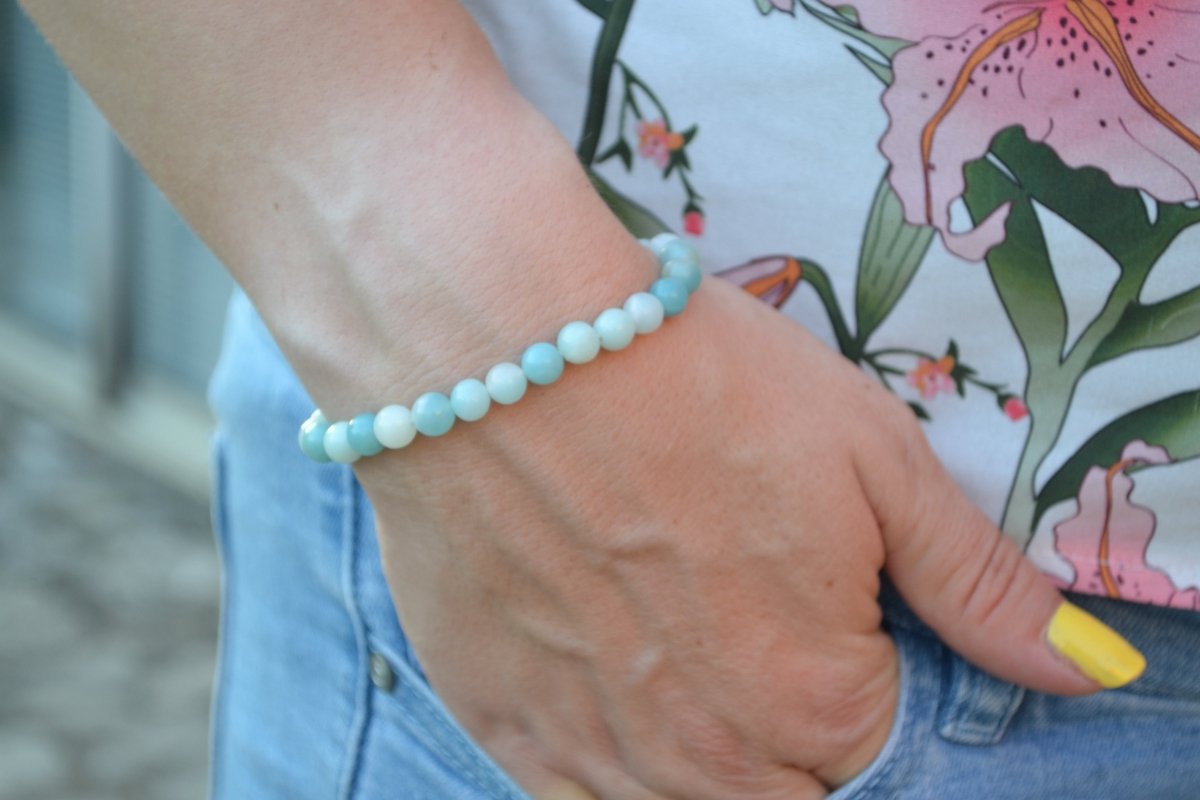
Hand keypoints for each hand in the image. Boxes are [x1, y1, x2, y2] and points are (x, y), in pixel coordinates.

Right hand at [355, 276, 1132, 799]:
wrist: (500, 350)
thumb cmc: (697, 386)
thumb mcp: (872, 460)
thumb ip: (979, 585)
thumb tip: (1088, 669)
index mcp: (818, 707)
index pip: (878, 756)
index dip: (864, 678)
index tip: (828, 603)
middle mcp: (708, 761)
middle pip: (783, 792)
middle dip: (788, 722)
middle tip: (741, 604)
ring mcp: (594, 752)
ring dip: (702, 743)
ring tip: (673, 625)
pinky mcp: (501, 720)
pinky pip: (574, 795)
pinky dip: (610, 757)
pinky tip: (605, 669)